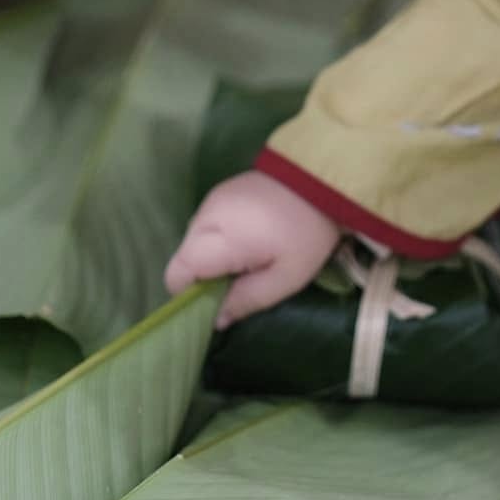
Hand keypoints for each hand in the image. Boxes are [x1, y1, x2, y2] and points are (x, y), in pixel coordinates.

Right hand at [165, 171, 341, 327]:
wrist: (323, 178)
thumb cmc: (307, 232)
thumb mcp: (285, 278)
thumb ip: (247, 300)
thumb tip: (216, 320)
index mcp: (218, 239)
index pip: (177, 275)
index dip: (192, 295)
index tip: (220, 300)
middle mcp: (205, 217)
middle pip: (184, 259)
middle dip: (205, 276)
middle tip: (242, 280)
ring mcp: (211, 200)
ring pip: (194, 242)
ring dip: (213, 257)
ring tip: (250, 256)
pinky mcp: (220, 191)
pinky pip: (206, 225)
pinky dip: (219, 238)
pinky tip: (249, 237)